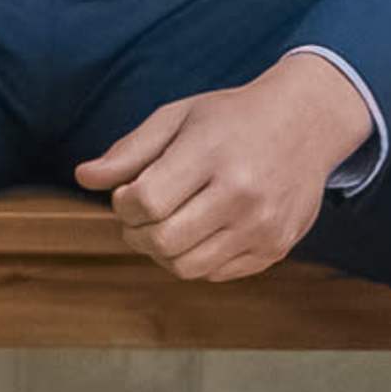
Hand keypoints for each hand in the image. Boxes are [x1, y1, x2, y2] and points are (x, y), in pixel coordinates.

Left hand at [71, 52, 374, 283]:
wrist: (307, 123)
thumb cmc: (231, 118)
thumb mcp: (177, 117)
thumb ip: (130, 150)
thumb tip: (83, 178)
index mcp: (211, 155)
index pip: (145, 202)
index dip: (122, 204)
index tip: (127, 192)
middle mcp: (242, 195)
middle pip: (162, 241)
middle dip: (135, 232)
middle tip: (139, 215)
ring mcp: (263, 226)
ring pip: (187, 267)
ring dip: (162, 252)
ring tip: (164, 225)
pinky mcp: (277, 247)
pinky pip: (217, 274)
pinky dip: (195, 259)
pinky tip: (197, 231)